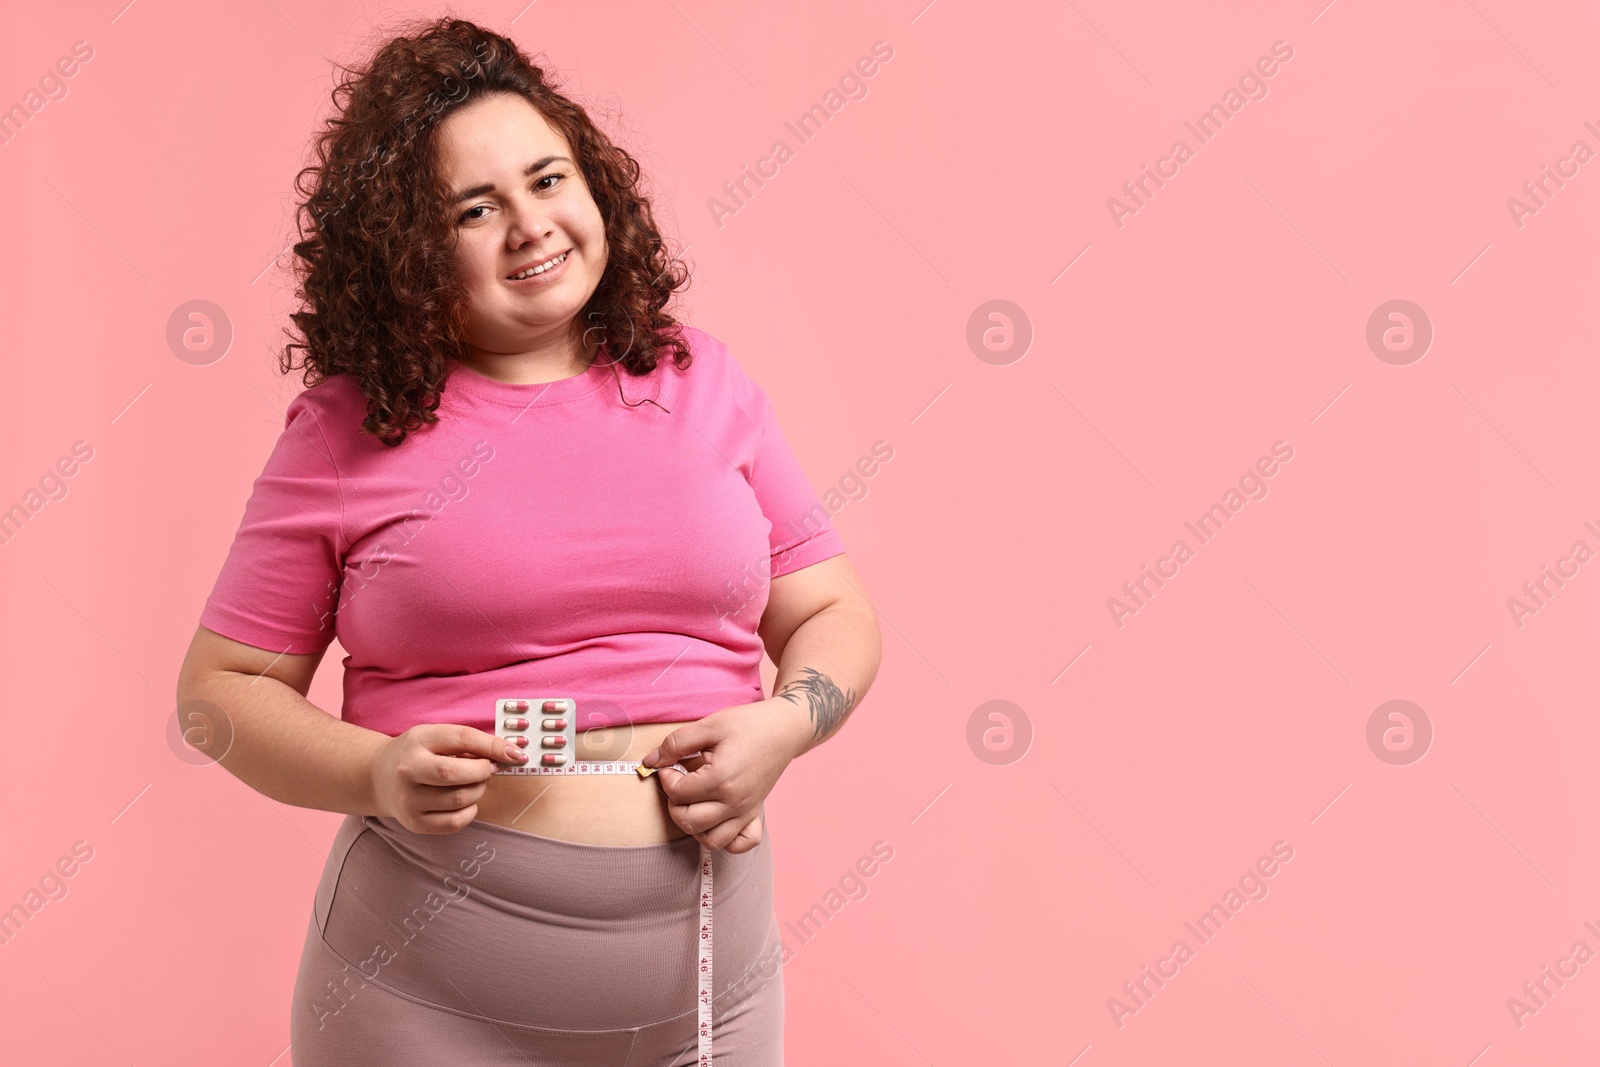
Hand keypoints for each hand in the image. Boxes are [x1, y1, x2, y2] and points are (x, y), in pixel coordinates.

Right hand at [370, 723, 527, 833]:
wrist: (378, 777)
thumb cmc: (417, 753)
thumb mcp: (437, 736)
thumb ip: (470, 742)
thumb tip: (510, 754)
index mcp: (417, 742)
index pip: (461, 739)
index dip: (493, 746)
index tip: (516, 753)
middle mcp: (408, 771)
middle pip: (455, 774)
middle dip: (483, 771)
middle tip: (488, 768)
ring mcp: (409, 801)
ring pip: (460, 800)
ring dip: (479, 790)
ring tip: (474, 782)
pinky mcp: (415, 824)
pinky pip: (455, 823)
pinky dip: (470, 811)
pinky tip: (466, 801)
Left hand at [642, 699, 806, 852]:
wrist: (784, 729)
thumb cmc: (747, 724)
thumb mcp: (709, 725)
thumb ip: (676, 743)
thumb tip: (651, 760)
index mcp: (720, 779)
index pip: (678, 793)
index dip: (666, 777)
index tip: (669, 764)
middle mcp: (734, 802)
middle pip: (689, 821)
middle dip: (674, 804)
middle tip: (677, 783)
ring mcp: (746, 812)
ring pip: (711, 840)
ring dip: (693, 826)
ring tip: (692, 803)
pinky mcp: (755, 815)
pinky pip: (739, 844)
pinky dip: (725, 840)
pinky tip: (714, 821)